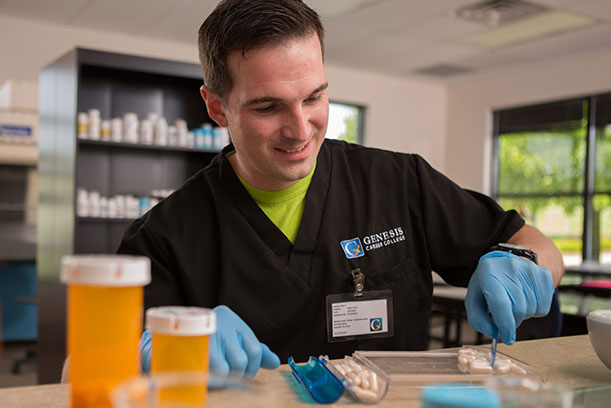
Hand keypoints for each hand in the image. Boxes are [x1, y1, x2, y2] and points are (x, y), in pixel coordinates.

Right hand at [138, 306, 280, 383]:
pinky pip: (210, 373)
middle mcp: (221, 326)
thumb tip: (275, 363)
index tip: (247, 372)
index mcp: (233, 321)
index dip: (253, 367)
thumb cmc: (214, 337)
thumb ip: (255, 349)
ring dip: (225, 378)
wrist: (176, 330)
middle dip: (239, 373)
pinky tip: (211, 377)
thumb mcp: (235, 337)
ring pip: (226, 369)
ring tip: (221, 375)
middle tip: (232, 374)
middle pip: (241, 361)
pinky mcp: (192, 352)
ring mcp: (206, 338)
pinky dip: (214, 380)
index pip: (255, 350)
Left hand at [464, 251, 553, 344]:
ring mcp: (529, 269)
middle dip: (513, 321)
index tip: (507, 338)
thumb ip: (478, 320)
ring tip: (514, 303)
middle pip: (518, 309)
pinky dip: (535, 310)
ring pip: (532, 309)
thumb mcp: (474, 299)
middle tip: (506, 317)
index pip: (500, 303)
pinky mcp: (544, 274)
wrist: (505, 263)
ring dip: (523, 315)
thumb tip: (493, 333)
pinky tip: (525, 299)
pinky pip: (544, 307)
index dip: (505, 325)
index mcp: (488, 273)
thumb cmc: (488, 284)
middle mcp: (510, 268)